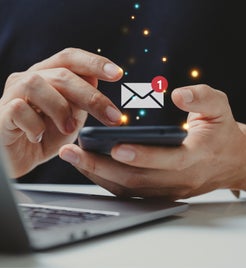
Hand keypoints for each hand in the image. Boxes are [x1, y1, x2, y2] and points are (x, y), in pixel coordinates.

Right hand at [0, 48, 122, 177]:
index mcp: (46, 77)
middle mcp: (28, 79)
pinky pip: (19, 109)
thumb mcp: (70, 119)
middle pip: (62, 74)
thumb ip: (80, 101)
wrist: (18, 159)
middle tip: (113, 117)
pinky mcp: (0, 113)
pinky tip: (38, 137)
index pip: (70, 58)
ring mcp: (11, 94)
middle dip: (91, 97)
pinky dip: (35, 125)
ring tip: (69, 129)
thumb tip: (95, 80)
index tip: (118, 74)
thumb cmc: (44, 136)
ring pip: (36, 84)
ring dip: (60, 109)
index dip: (94, 62)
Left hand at [59, 84, 245, 199]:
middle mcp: (180, 179)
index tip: (115, 146)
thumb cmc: (221, 131)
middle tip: (72, 152)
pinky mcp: (158, 192)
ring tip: (73, 158)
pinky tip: (88, 166)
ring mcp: (167, 189)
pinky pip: (129, 191)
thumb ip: (201, 98)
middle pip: (138, 179)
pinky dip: (106, 180)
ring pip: (129, 189)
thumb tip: (178, 95)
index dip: (143, 155)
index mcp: (197, 157)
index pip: (169, 161)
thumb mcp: (219, 107)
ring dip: (98, 174)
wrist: (230, 160)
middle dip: (102, 167)